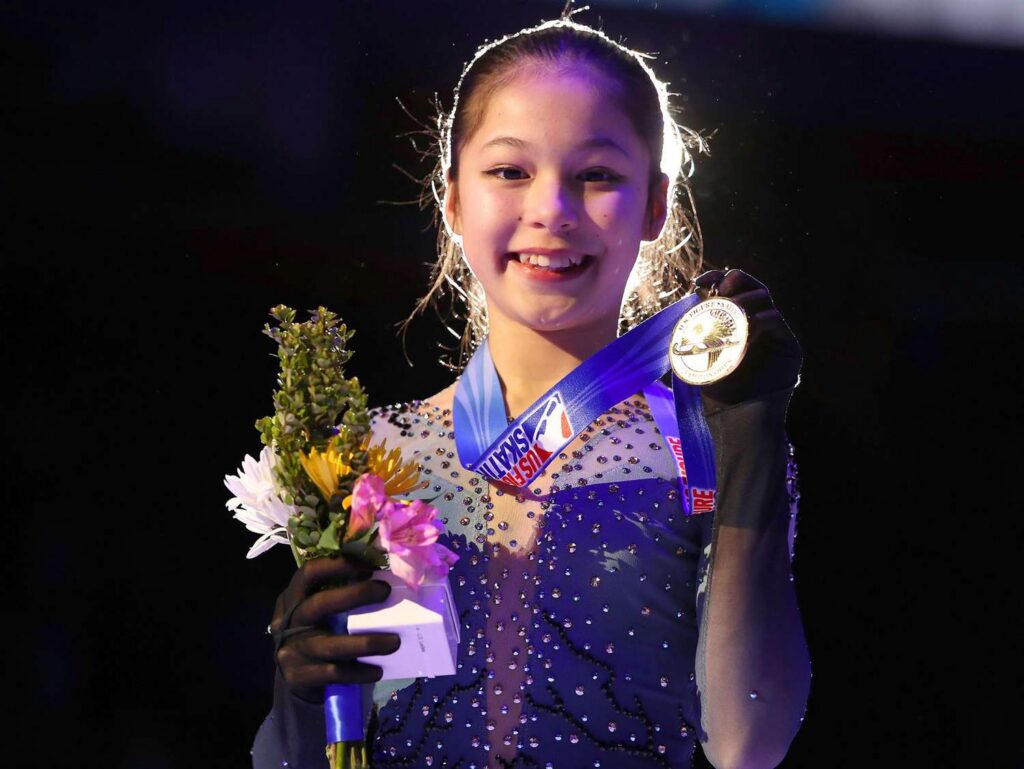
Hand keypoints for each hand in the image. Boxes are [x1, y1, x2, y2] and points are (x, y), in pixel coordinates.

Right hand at [271, 555, 400, 702]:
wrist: (295, 678)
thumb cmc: (315, 633)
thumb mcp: (317, 611)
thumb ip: (337, 594)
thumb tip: (381, 578)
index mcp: (292, 598)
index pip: (309, 573)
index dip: (337, 566)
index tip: (368, 567)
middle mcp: (288, 622)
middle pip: (320, 604)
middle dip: (356, 595)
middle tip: (385, 591)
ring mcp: (291, 651)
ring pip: (332, 646)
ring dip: (367, 643)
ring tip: (394, 642)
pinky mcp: (299, 677)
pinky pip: (335, 673)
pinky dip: (359, 672)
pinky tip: (378, 670)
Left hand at [692, 269, 801, 409]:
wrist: (737, 419)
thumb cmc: (716, 390)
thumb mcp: (698, 355)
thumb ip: (696, 328)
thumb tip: (692, 298)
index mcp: (735, 321)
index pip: (730, 289)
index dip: (716, 278)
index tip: (700, 281)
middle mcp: (755, 322)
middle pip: (749, 286)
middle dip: (733, 281)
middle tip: (718, 291)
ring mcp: (773, 332)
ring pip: (763, 297)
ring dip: (743, 300)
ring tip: (728, 313)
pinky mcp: (788, 345)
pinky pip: (775, 319)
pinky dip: (759, 319)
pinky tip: (745, 328)